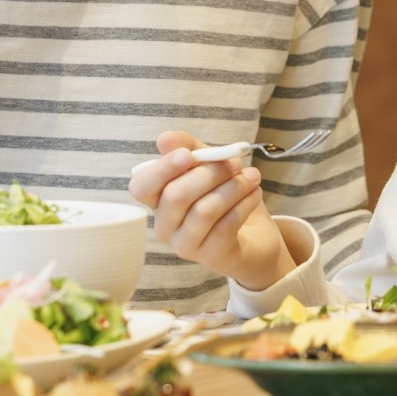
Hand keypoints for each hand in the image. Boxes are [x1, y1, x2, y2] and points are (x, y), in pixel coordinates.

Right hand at [130, 131, 297, 291]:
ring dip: (232, 187)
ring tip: (252, 177)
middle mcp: (165, 227)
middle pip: (176, 196)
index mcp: (158, 201)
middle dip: (209, 173)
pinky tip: (255, 193)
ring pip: (204, 210)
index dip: (162, 169)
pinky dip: (244, 203)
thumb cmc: (224, 198)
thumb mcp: (209, 167)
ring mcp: (186, 246)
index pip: (141, 187)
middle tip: (235, 163)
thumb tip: (164, 139)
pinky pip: (226, 226)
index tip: (188, 154)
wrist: (255, 237)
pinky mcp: (212, 257)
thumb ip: (190, 150)